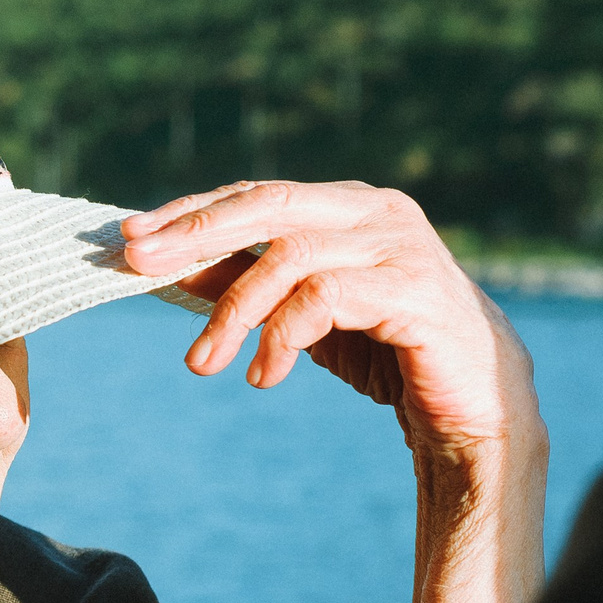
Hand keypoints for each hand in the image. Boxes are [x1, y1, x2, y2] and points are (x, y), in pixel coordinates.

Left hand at [121, 180, 537, 464]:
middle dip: (195, 234)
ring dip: (234, 310)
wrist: (472, 408)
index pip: (256, 194)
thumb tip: (167, 266)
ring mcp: (400, 245)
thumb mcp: (300, 316)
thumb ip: (245, 284)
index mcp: (347, 206)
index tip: (130, 235)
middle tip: (139, 265)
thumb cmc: (385, 353)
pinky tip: (262, 375)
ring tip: (202, 363)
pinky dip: (282, 336)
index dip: (190, 212)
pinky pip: (326, 298)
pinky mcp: (414, 290)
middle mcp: (376, 211)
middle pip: (268, 205)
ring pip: (290, 255)